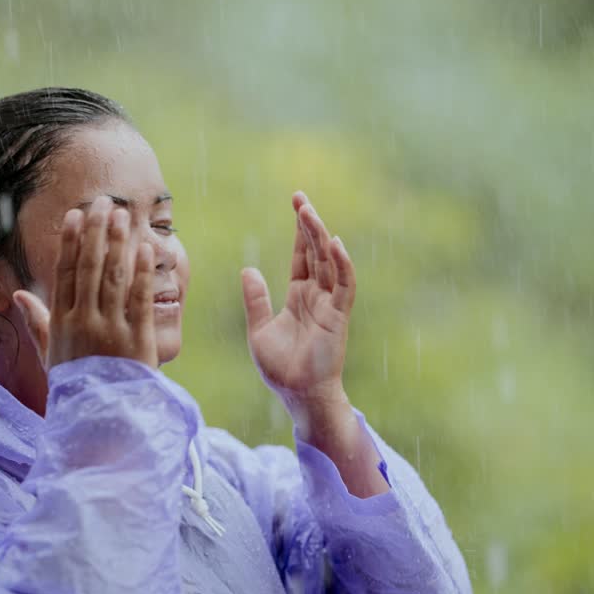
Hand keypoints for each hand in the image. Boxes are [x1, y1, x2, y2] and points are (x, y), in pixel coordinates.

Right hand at [12, 196, 157, 369]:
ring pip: (113, 278)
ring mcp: (111, 330)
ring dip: (118, 243)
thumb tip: (19, 294)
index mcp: (62, 323)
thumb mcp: (51, 356)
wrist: (102, 421)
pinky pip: (139, 299)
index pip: (65, 273)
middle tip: (104, 202)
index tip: (76, 215)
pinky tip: (144, 249)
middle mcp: (84, 322)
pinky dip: (142, 272)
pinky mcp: (137, 340)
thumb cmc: (77, 386)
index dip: (71, 242)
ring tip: (124, 216)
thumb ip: (37, 322)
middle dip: (96, 232)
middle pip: (90, 268)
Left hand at [240, 191, 355, 412]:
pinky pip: (344, 286)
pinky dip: (342, 264)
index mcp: (299, 296)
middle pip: (315, 251)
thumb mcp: (260, 330)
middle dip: (308, 224)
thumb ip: (256, 300)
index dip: (299, 231)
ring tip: (308, 212)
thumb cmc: (282, 369)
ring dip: (320, 236)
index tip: (295, 204)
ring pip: (328, 262)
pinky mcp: (339, 317)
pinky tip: (334, 244)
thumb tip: (248, 269)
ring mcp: (330, 304)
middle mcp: (317, 295)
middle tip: (299, 197)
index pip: (301, 256)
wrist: (299, 395)